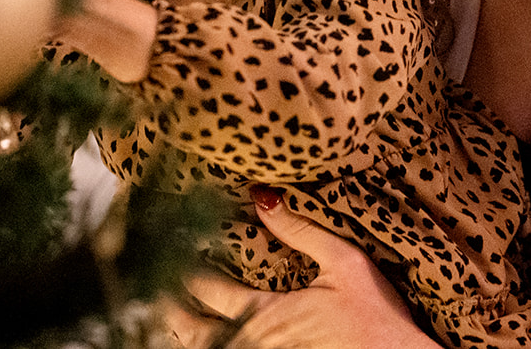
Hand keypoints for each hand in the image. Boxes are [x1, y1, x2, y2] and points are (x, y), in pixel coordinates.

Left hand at [164, 186, 437, 348]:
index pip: (209, 291)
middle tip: (152, 291)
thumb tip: (263, 196)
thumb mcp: (345, 264)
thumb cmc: (378, 318)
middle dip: (170, 312)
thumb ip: (301, 231)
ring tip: (171, 317)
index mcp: (270, 312)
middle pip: (197, 334)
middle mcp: (259, 342)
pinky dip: (217, 345)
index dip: (182, 271)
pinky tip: (213, 337)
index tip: (166, 247)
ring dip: (188, 335)